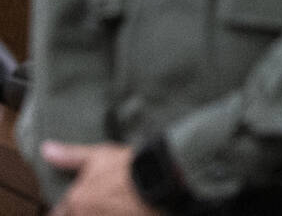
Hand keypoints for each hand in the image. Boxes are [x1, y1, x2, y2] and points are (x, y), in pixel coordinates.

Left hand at [42, 141, 159, 215]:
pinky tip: (125, 209)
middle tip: (102, 201)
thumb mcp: (98, 155)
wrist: (158, 178)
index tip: (75, 204)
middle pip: (78, 215)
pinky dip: (117, 213)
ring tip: (115, 205)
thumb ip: (70, 156)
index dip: (67, 207)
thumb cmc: (127, 166)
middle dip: (87, 210)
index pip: (60, 212)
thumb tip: (46, 149)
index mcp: (76, 200)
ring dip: (102, 211)